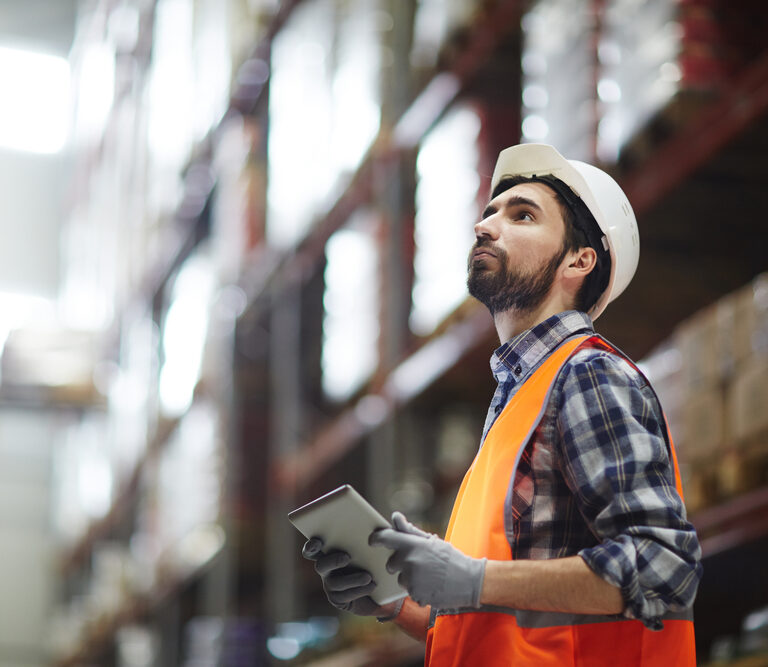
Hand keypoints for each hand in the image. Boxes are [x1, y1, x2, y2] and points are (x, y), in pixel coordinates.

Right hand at [302, 537, 394, 616]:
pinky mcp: (338, 599)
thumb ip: (386, 532)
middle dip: (332, 561)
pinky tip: (371, 585)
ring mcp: (331, 584)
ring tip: (368, 576)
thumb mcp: (382, 547)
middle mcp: (328, 568)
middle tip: (348, 557)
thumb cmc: (380, 561)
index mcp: (332, 550)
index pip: (314, 548)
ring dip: (352, 579)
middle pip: (320, 565)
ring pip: (333, 582)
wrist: (385, 590)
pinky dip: (358, 590)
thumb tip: (395, 517)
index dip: (312, 545)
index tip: (319, 542)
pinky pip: (343, 596)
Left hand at [370, 512, 485, 609]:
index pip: (386, 538)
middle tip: (418, 564)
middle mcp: (410, 562)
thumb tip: (395, 516)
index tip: (372, 540)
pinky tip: (431, 586)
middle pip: (390, 564)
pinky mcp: (416, 595)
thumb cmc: (450, 558)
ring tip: (428, 576)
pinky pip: (409, 592)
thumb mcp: (432, 541)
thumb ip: (410, 531)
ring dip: (410, 578)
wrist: (470, 581)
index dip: (376, 539)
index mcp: (413, 545)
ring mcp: (412, 580)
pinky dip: (417, 590)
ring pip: (400, 579)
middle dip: (399, 564)